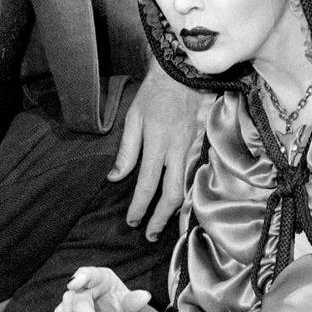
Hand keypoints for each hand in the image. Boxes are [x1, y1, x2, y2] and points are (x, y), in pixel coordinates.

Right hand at [42, 266, 152, 311]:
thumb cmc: (121, 303)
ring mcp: (70, 302)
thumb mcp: (130, 302)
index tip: (73, 284)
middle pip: (78, 305)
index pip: (88, 274)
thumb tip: (144, 296)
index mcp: (98, 277)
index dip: (80, 278)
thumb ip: (134, 301)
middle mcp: (80, 287)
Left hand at [108, 60, 205, 240]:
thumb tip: (116, 177)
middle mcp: (177, 152)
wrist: (183, 76)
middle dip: (161, 219)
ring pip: (184, 189)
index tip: (131, 220)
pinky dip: (181, 196)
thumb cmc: (154, 95)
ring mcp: (189, 151)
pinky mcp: (194, 148)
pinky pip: (188, 178)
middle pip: (172, 195)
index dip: (139, 207)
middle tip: (150, 235)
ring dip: (172, 212)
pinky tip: (172, 206)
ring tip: (161, 226)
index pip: (148, 185)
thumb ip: (126, 151)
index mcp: (158, 145)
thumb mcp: (133, 119)